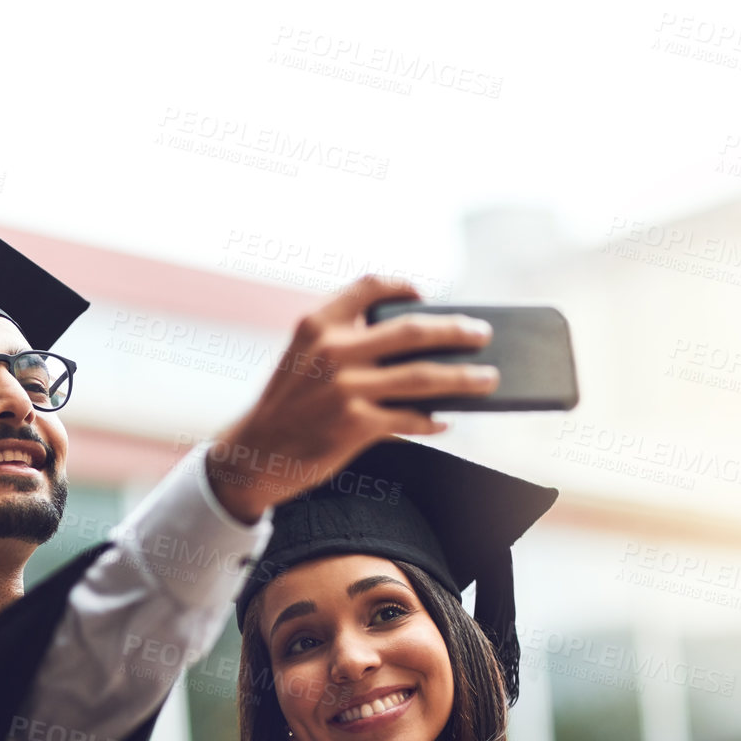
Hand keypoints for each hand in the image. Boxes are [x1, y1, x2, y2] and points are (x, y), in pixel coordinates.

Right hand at [206, 274, 497, 522]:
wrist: (254, 454)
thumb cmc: (285, 406)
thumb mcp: (300, 358)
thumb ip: (341, 340)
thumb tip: (410, 343)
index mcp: (317, 325)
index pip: (369, 286)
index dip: (402, 286)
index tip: (425, 294)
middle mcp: (332, 350)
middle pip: (412, 330)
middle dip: (456, 331)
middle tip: (482, 334)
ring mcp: (345, 388)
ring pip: (423, 376)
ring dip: (464, 378)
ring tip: (487, 379)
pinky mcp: (355, 424)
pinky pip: (410, 417)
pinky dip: (432, 420)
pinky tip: (445, 421)